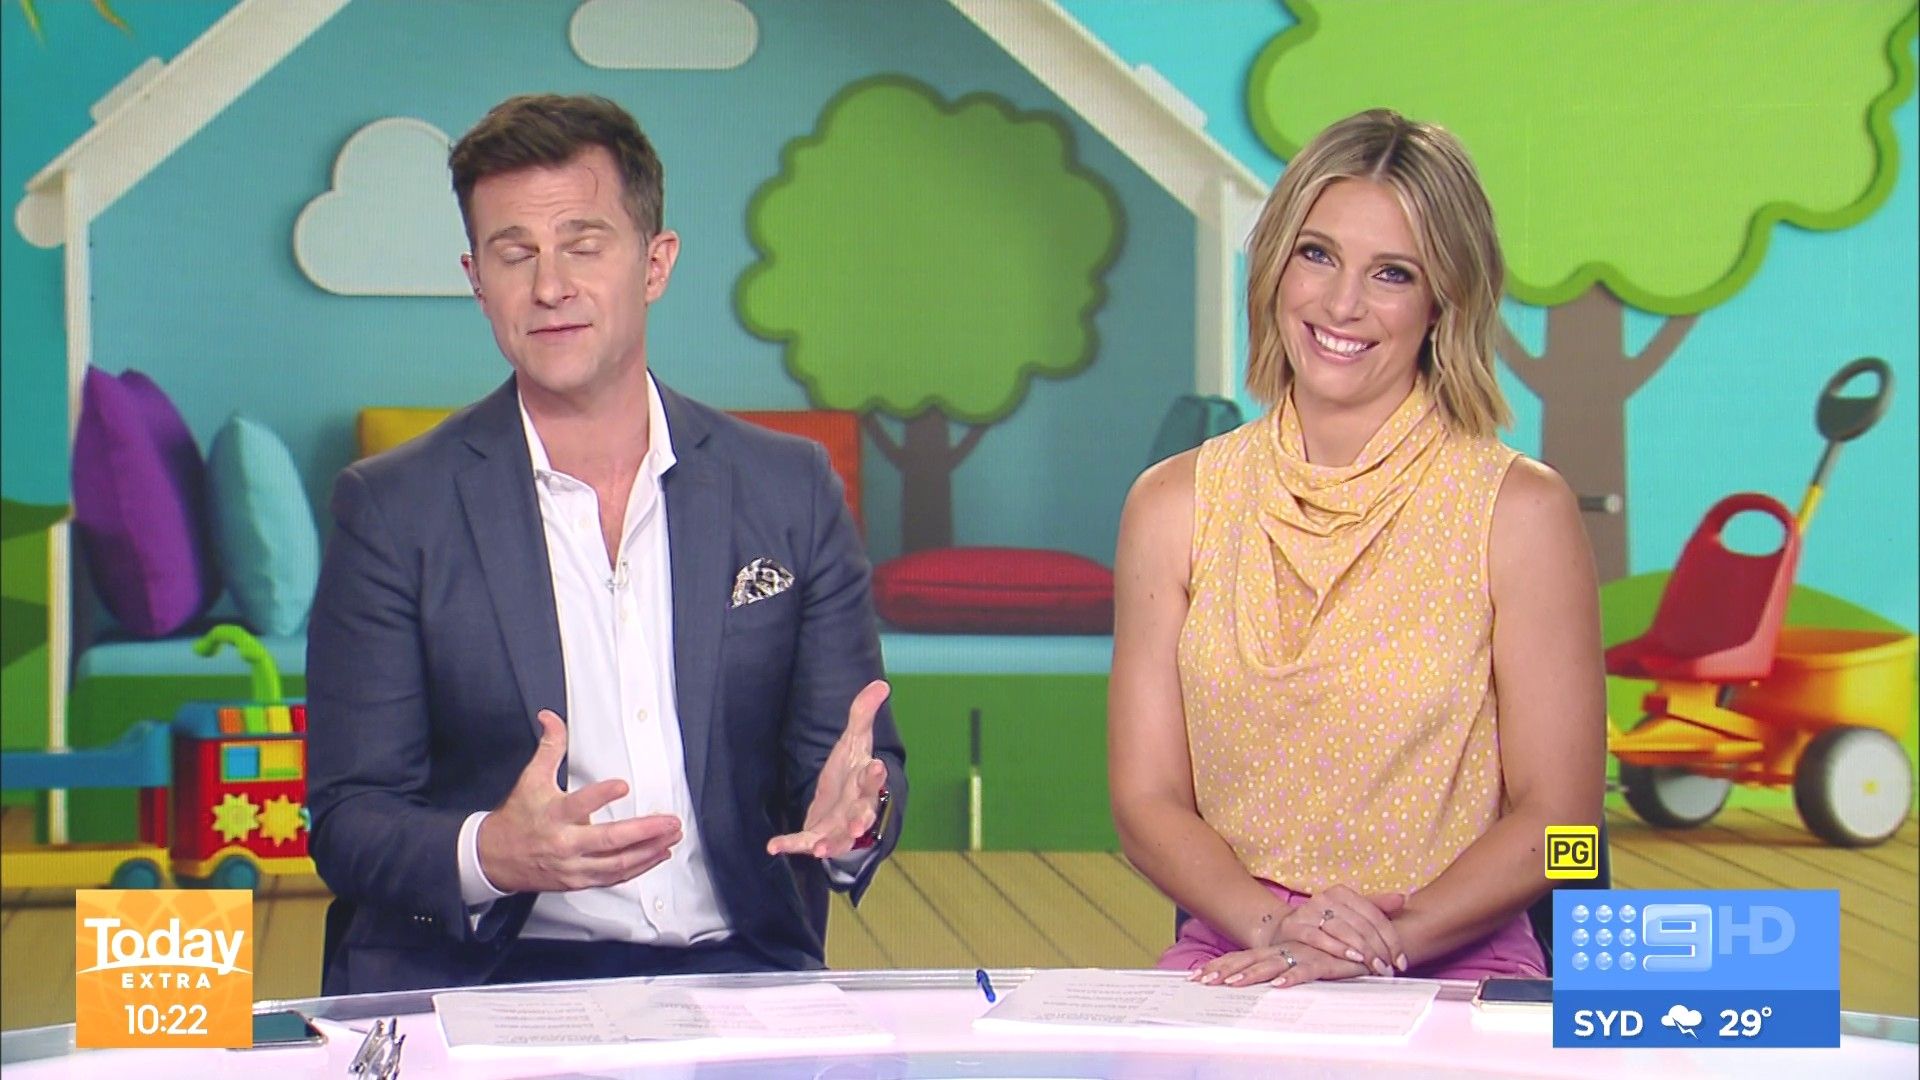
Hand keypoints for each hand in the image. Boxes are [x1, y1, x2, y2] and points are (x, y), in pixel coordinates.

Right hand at [476, 709, 681, 893]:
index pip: (579, 804)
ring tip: (670, 837)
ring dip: (648, 851)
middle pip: (609, 840)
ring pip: (616, 864)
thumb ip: (549, 747)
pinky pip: (613, 877)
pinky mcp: (578, 881)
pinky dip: (638, 868)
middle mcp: (565, 843)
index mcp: (553, 815)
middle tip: (669, 821)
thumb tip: (551, 719)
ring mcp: (573, 866)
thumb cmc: (516, 818)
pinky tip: (656, 855)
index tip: (623, 785)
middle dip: (644, 831)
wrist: (493, 858)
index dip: (602, 795)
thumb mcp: (530, 778)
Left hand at [767, 680, 890, 858]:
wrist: (842, 804)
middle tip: (857, 824)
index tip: (878, 767)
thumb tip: (881, 684)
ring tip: (820, 849)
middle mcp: (855, 807)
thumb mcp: (854, 740)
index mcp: (864, 781)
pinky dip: (790, 846)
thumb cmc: (851, 771)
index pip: (872, 777)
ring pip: (838, 838)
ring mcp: (838, 826)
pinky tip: (773, 846)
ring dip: (830, 844)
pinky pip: (804, 842)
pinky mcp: (817, 835)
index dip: (875, 774)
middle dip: (860, 820)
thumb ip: (863, 713)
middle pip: (861, 814)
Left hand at [1190, 938, 1369, 988]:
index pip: (1242, 958)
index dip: (1220, 966)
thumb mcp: (1300, 959)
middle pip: (1249, 962)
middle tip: (1201, 981)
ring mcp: (1302, 955)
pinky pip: (1306, 971)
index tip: (1196, 976)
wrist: (1362, 939)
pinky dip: (1292, 977)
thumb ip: (1282, 966)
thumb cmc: (1328, 951)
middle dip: (1224, 972)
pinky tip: (1278, 985)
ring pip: (1271, 966)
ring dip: (1252, 975)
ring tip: (1232, 985)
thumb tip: (1261, 978)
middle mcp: (1284, 951)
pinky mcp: (1324, 962)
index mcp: (1276, 950)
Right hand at [1256, 886, 1407, 976]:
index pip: (1374, 915)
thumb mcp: (1349, 914)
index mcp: (1341, 892)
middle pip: (1361, 924)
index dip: (1391, 939)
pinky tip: (1353, 958)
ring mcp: (1308, 910)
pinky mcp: (1294, 925)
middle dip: (1379, 949)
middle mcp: (1325, 897)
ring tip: (1376, 968)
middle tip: (1389, 969)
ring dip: (1363, 951)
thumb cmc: (1323, 925)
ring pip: (1343, 929)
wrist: (1284, 930)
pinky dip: (1338, 948)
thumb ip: (1375, 907)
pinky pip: (1319, 937)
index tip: (1401, 961)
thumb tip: (1403, 898)